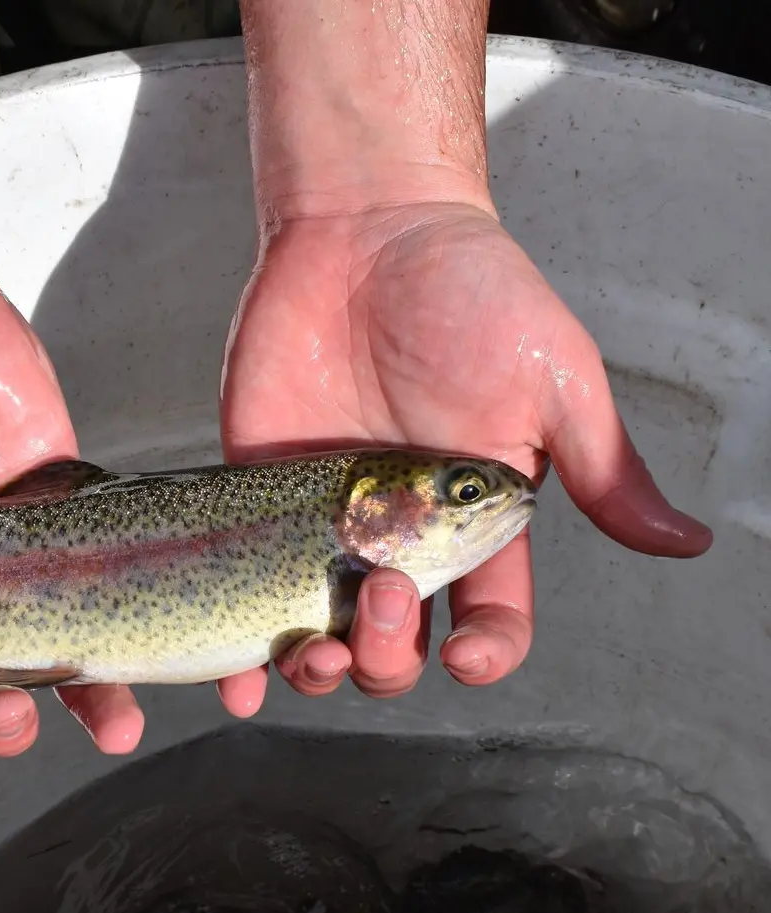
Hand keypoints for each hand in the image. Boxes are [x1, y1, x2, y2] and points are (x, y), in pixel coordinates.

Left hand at [216, 200, 711, 701]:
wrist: (365, 229)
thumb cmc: (472, 292)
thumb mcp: (553, 378)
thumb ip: (605, 467)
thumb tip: (685, 541)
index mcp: (473, 521)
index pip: (490, 618)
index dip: (484, 654)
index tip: (464, 653)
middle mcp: (397, 535)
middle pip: (397, 644)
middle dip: (387, 655)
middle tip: (375, 594)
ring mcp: (321, 520)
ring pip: (318, 635)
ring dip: (314, 670)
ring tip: (307, 654)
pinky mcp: (256, 494)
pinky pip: (241, 585)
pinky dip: (235, 649)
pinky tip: (233, 675)